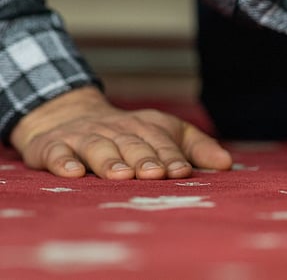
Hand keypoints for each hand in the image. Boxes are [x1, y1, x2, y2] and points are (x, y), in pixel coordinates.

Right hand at [10, 87, 232, 178]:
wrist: (69, 116)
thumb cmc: (130, 134)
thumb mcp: (165, 134)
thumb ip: (197, 149)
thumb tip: (228, 164)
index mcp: (146, 127)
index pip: (162, 142)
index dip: (171, 157)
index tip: (182, 171)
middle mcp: (116, 130)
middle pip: (132, 144)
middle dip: (144, 159)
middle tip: (154, 174)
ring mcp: (84, 137)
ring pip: (98, 148)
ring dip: (109, 161)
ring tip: (121, 175)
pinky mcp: (53, 146)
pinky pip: (57, 153)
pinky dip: (64, 162)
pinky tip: (73, 172)